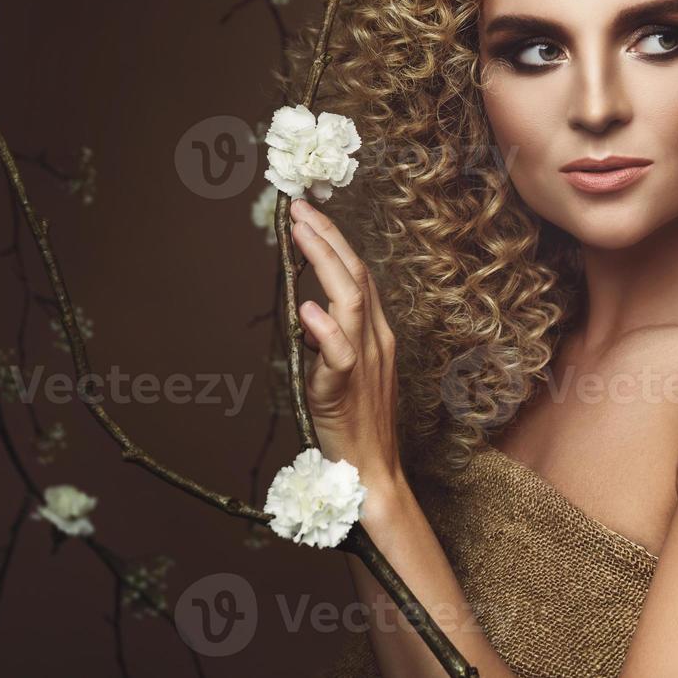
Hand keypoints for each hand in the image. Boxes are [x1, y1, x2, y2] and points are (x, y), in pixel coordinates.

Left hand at [289, 197, 403, 493]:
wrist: (371, 470)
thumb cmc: (355, 422)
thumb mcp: (344, 370)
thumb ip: (330, 338)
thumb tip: (309, 310)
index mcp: (376, 333)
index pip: (359, 274)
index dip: (336, 241)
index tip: (311, 214)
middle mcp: (376, 339)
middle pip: (356, 275)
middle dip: (328, 236)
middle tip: (300, 207)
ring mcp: (365, 361)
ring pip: (351, 300)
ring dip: (324, 261)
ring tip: (301, 233)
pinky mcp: (347, 388)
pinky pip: (340, 353)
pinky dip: (325, 328)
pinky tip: (308, 307)